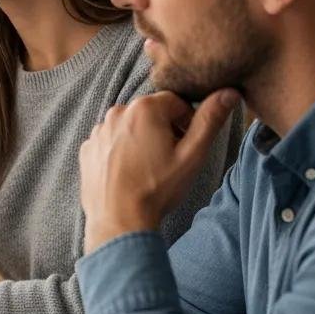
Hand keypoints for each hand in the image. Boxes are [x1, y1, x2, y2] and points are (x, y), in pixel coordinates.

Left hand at [79, 89, 238, 252]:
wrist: (119, 221)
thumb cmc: (157, 189)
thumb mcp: (192, 154)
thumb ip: (210, 119)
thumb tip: (228, 92)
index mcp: (144, 108)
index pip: (176, 102)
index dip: (186, 122)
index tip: (185, 145)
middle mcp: (116, 113)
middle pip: (151, 112)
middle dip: (164, 129)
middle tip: (168, 159)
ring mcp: (98, 131)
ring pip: (129, 127)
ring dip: (141, 139)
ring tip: (148, 168)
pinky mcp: (87, 149)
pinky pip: (110, 141)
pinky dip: (120, 151)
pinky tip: (128, 172)